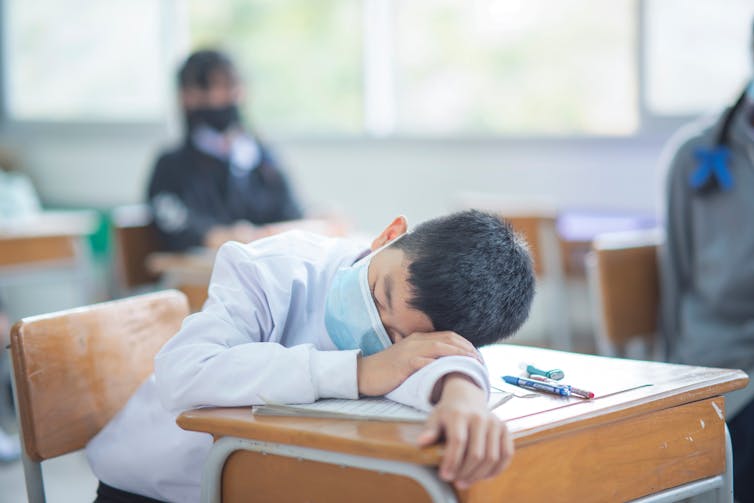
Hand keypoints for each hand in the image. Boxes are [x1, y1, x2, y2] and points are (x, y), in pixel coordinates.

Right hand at [357, 331, 480, 395]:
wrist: (363, 373)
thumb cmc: (387, 370)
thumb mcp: (409, 360)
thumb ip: (426, 358)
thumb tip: (447, 366)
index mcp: (419, 338)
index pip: (449, 336)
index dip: (466, 344)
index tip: (478, 356)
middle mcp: (417, 340)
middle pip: (449, 339)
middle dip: (468, 349)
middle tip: (481, 361)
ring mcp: (410, 350)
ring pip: (441, 347)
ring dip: (459, 355)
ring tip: (472, 365)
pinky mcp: (404, 363)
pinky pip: (425, 361)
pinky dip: (440, 365)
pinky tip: (451, 371)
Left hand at [418, 374, 513, 489]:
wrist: (467, 398)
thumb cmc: (449, 412)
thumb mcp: (435, 417)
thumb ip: (430, 431)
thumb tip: (422, 443)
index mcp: (460, 414)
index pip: (458, 441)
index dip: (452, 461)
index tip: (444, 476)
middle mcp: (480, 417)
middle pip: (476, 453)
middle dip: (465, 472)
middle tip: (455, 481)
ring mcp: (495, 423)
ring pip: (492, 457)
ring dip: (479, 475)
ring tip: (466, 481)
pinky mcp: (505, 429)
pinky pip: (506, 454)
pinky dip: (497, 469)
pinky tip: (484, 476)